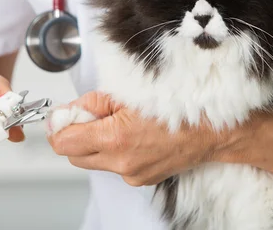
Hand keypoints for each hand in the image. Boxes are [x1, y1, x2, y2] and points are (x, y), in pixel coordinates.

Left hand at [47, 92, 222, 186]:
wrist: (211, 131)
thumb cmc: (178, 105)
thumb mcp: (131, 93)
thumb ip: (94, 102)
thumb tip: (69, 110)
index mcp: (115, 137)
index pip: (64, 141)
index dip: (61, 126)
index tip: (66, 116)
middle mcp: (120, 162)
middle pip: (73, 155)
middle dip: (76, 135)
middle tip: (93, 116)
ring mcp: (130, 174)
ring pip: (93, 161)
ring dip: (95, 144)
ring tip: (119, 126)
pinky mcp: (140, 180)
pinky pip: (114, 166)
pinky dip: (115, 152)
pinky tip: (134, 137)